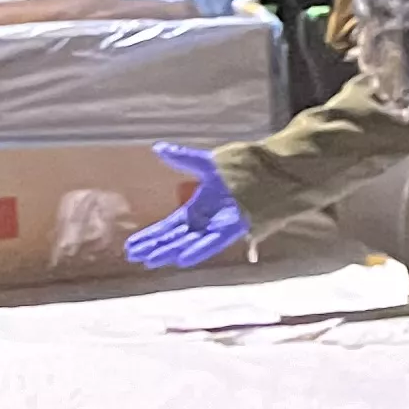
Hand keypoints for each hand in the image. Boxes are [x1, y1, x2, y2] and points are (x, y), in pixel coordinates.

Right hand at [123, 144, 247, 267]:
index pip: (168, 226)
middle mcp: (206, 221)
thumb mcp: (208, 164)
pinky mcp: (237, 227)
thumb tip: (159, 147)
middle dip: (155, 246)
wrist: (277, 169)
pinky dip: (199, 249)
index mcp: (197, 209)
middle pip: (176, 237)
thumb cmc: (244, 168)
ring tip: (151, 260)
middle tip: (134, 257)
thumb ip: (184, 158)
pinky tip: (183, 258)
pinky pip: (215, 240)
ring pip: (190, 242)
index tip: (131, 246)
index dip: (150, 236)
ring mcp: (220, 225)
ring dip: (171, 250)